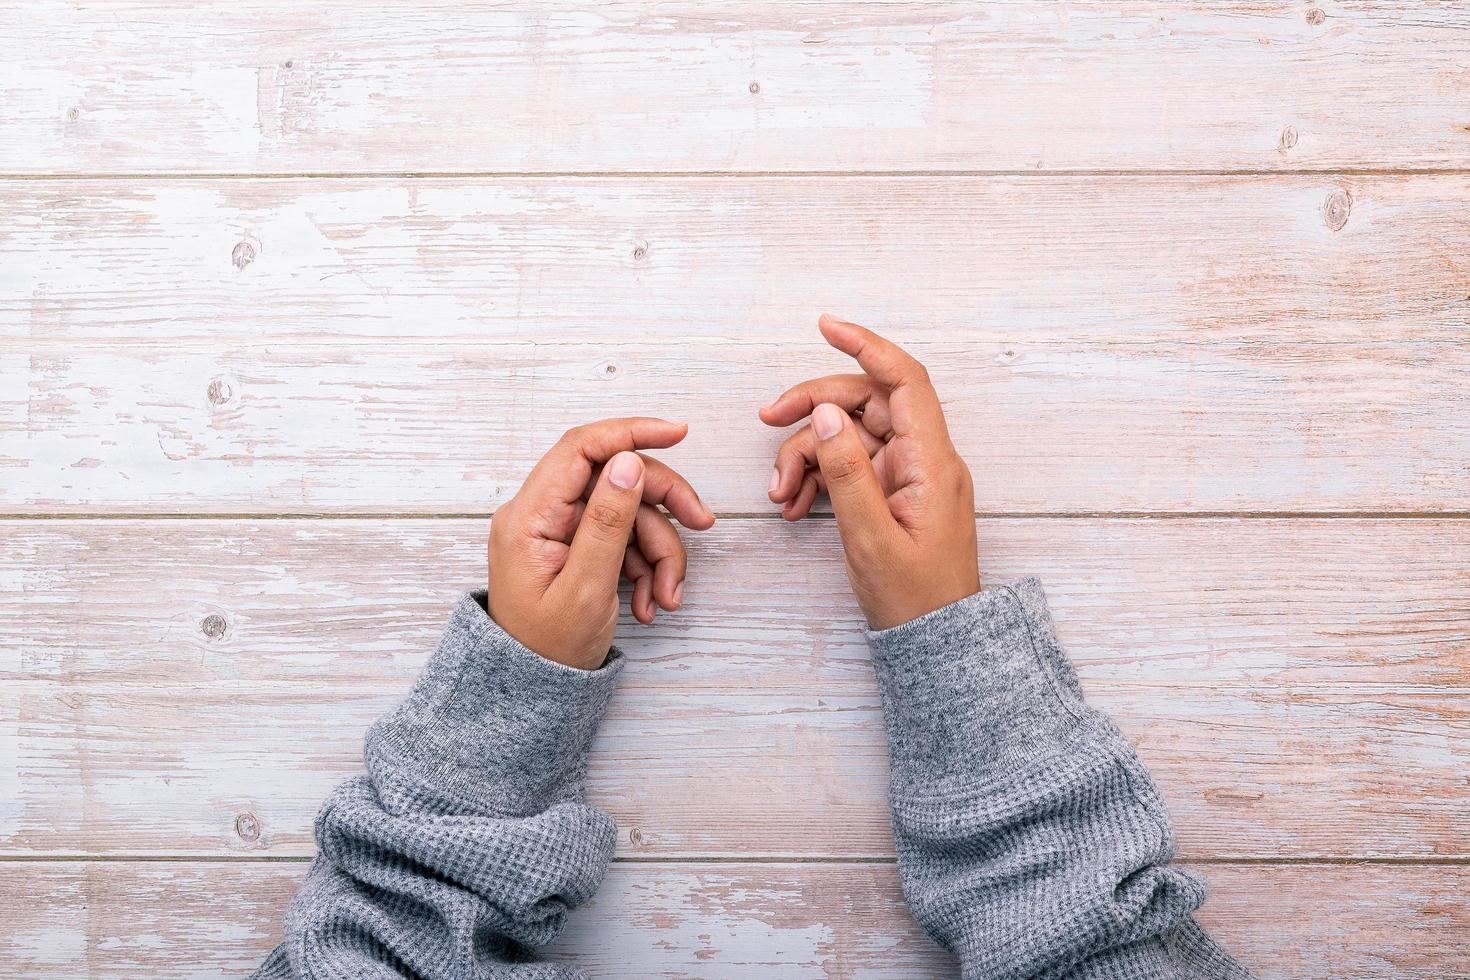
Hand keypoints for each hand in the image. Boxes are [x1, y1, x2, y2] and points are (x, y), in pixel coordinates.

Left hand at [488, 418, 715, 669]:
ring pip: (631, 513)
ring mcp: (561, 531)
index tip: (678, 433)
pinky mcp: (579, 547)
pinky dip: (647, 566)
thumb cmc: (548, 648)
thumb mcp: (584, 588)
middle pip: (617, 478)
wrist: (536, 691)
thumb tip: (628, 463)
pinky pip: (625, 539)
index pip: (581, 448)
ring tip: (666, 597)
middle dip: (663, 505)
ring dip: (660, 552)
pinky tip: (650, 601)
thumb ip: (607, 522)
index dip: (631, 433)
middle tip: (702, 525)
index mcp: (530, 516)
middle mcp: (542, 514)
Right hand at [759, 315, 978, 629]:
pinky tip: (794, 505)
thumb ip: (847, 473)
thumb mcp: (870, 538)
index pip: (903, 380)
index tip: (826, 326)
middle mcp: (924, 459)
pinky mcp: (894, 493)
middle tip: (767, 421)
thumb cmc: (914, 599)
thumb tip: (827, 415)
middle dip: (812, 407)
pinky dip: (818, 476)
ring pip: (849, 434)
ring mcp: (909, 476)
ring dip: (806, 453)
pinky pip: (851, 466)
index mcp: (931, 463)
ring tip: (779, 494)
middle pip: (865, 402)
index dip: (866, 346)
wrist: (937, 642)